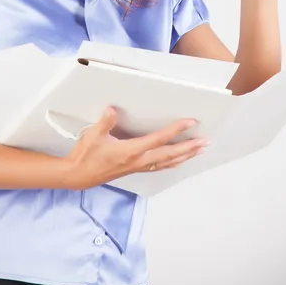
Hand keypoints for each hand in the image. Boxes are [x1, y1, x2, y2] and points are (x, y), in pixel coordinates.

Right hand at [64, 106, 208, 190]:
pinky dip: (173, 162)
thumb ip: (105, 122)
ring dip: (185, 156)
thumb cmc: (87, 155)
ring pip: (167, 162)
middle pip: (170, 154)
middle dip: (189, 148)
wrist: (79, 175)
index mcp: (131, 151)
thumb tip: (112, 109)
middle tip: (205, 142)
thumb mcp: (93, 135)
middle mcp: (139, 160)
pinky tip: (180, 160)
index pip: (158, 139)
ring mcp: (138, 166)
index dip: (175, 130)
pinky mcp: (136, 169)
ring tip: (200, 150)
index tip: (190, 122)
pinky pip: (160, 166)